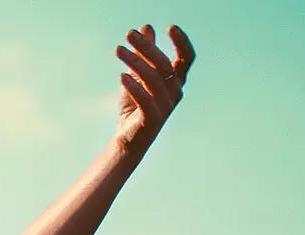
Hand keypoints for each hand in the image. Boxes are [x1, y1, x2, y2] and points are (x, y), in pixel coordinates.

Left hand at [113, 24, 195, 154]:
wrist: (128, 138)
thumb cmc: (135, 106)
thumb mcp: (137, 76)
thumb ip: (143, 54)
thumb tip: (146, 28)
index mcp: (175, 82)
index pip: (186, 59)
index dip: (182, 43)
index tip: (170, 27)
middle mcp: (175, 93)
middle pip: (164, 64)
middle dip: (147, 47)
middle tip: (129, 34)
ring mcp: (165, 107)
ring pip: (153, 79)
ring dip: (135, 62)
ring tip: (118, 50)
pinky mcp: (153, 119)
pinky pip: (145, 100)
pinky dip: (134, 87)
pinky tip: (121, 75)